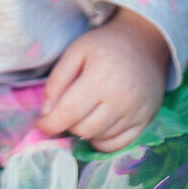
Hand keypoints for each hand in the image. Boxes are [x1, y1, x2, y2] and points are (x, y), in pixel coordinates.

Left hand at [36, 7, 170, 151]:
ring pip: (99, 138)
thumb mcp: (75, 51)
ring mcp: (135, 113)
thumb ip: (57, 80)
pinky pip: (118, 145)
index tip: (42, 124)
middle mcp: (119, 100)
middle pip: (83, 129)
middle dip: (68, 124)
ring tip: (84, 112)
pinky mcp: (145, 121)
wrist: (143, 42)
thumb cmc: (105, 45)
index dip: (50, 123)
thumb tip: (47, 113)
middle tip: (66, 111)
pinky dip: (103, 140)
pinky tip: (98, 125)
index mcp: (99, 79)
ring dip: (85, 130)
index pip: (68, 113)